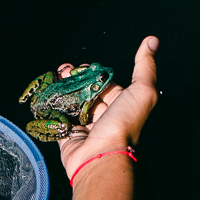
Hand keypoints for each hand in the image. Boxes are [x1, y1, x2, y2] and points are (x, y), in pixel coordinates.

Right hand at [56, 35, 159, 176]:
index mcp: (123, 106)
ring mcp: (87, 129)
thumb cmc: (124, 125)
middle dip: (75, 80)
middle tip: (64, 71)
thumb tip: (152, 40)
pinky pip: (59, 121)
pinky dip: (53, 109)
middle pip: (88, 93)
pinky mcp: (69, 138)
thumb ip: (145, 66)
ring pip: (73, 105)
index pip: (107, 84)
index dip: (94, 73)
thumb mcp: (142, 91)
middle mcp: (106, 118)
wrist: (102, 159)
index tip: (81, 66)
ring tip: (54, 80)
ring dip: (63, 91)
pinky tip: (47, 96)